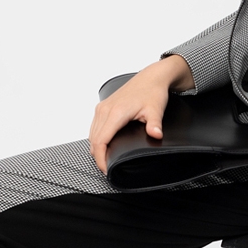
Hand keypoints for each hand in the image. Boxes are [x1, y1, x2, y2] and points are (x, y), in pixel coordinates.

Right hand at [89, 56, 192, 173]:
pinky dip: (96, 138)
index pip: (101, 141)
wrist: (150, 78)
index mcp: (116, 112)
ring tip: (105, 159)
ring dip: (96, 148)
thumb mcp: (156, 110)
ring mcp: (102, 107)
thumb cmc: (152, 91)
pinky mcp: (102, 107)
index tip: (106, 169)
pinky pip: (94, 127)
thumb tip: (156, 134)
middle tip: (107, 168)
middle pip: (93, 140)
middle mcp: (105, 109)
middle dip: (98, 156)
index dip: (101, 158)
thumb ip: (155, 124)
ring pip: (92, 134)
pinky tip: (104, 145)